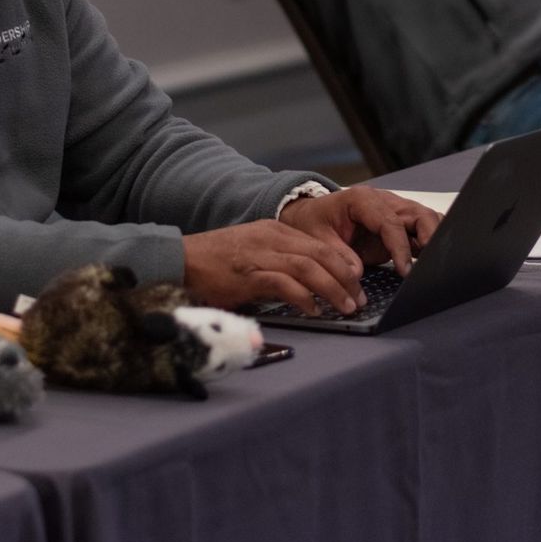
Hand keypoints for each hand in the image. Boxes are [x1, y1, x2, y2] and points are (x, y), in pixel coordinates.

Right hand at [183, 220, 363, 314]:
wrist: (181, 259)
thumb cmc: (216, 262)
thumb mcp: (254, 252)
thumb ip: (279, 261)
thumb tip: (308, 284)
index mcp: (275, 231)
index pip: (319, 244)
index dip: (343, 263)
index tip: (356, 281)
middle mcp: (272, 238)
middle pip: (321, 254)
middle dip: (345, 277)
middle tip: (359, 298)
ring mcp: (260, 255)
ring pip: (308, 267)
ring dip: (332, 288)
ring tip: (346, 306)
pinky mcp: (248, 274)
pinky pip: (284, 284)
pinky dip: (303, 297)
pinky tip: (313, 310)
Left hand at [280, 187, 441, 277]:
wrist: (312, 216)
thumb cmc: (314, 222)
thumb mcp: (317, 238)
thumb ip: (337, 254)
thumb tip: (356, 273)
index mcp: (362, 199)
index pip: (390, 222)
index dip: (400, 247)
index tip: (404, 271)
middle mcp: (383, 201)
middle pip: (418, 213)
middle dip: (430, 236)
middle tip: (431, 263)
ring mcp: (394, 212)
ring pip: (426, 219)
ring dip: (434, 238)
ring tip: (435, 263)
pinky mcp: (399, 226)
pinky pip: (421, 230)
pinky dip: (429, 243)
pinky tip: (431, 261)